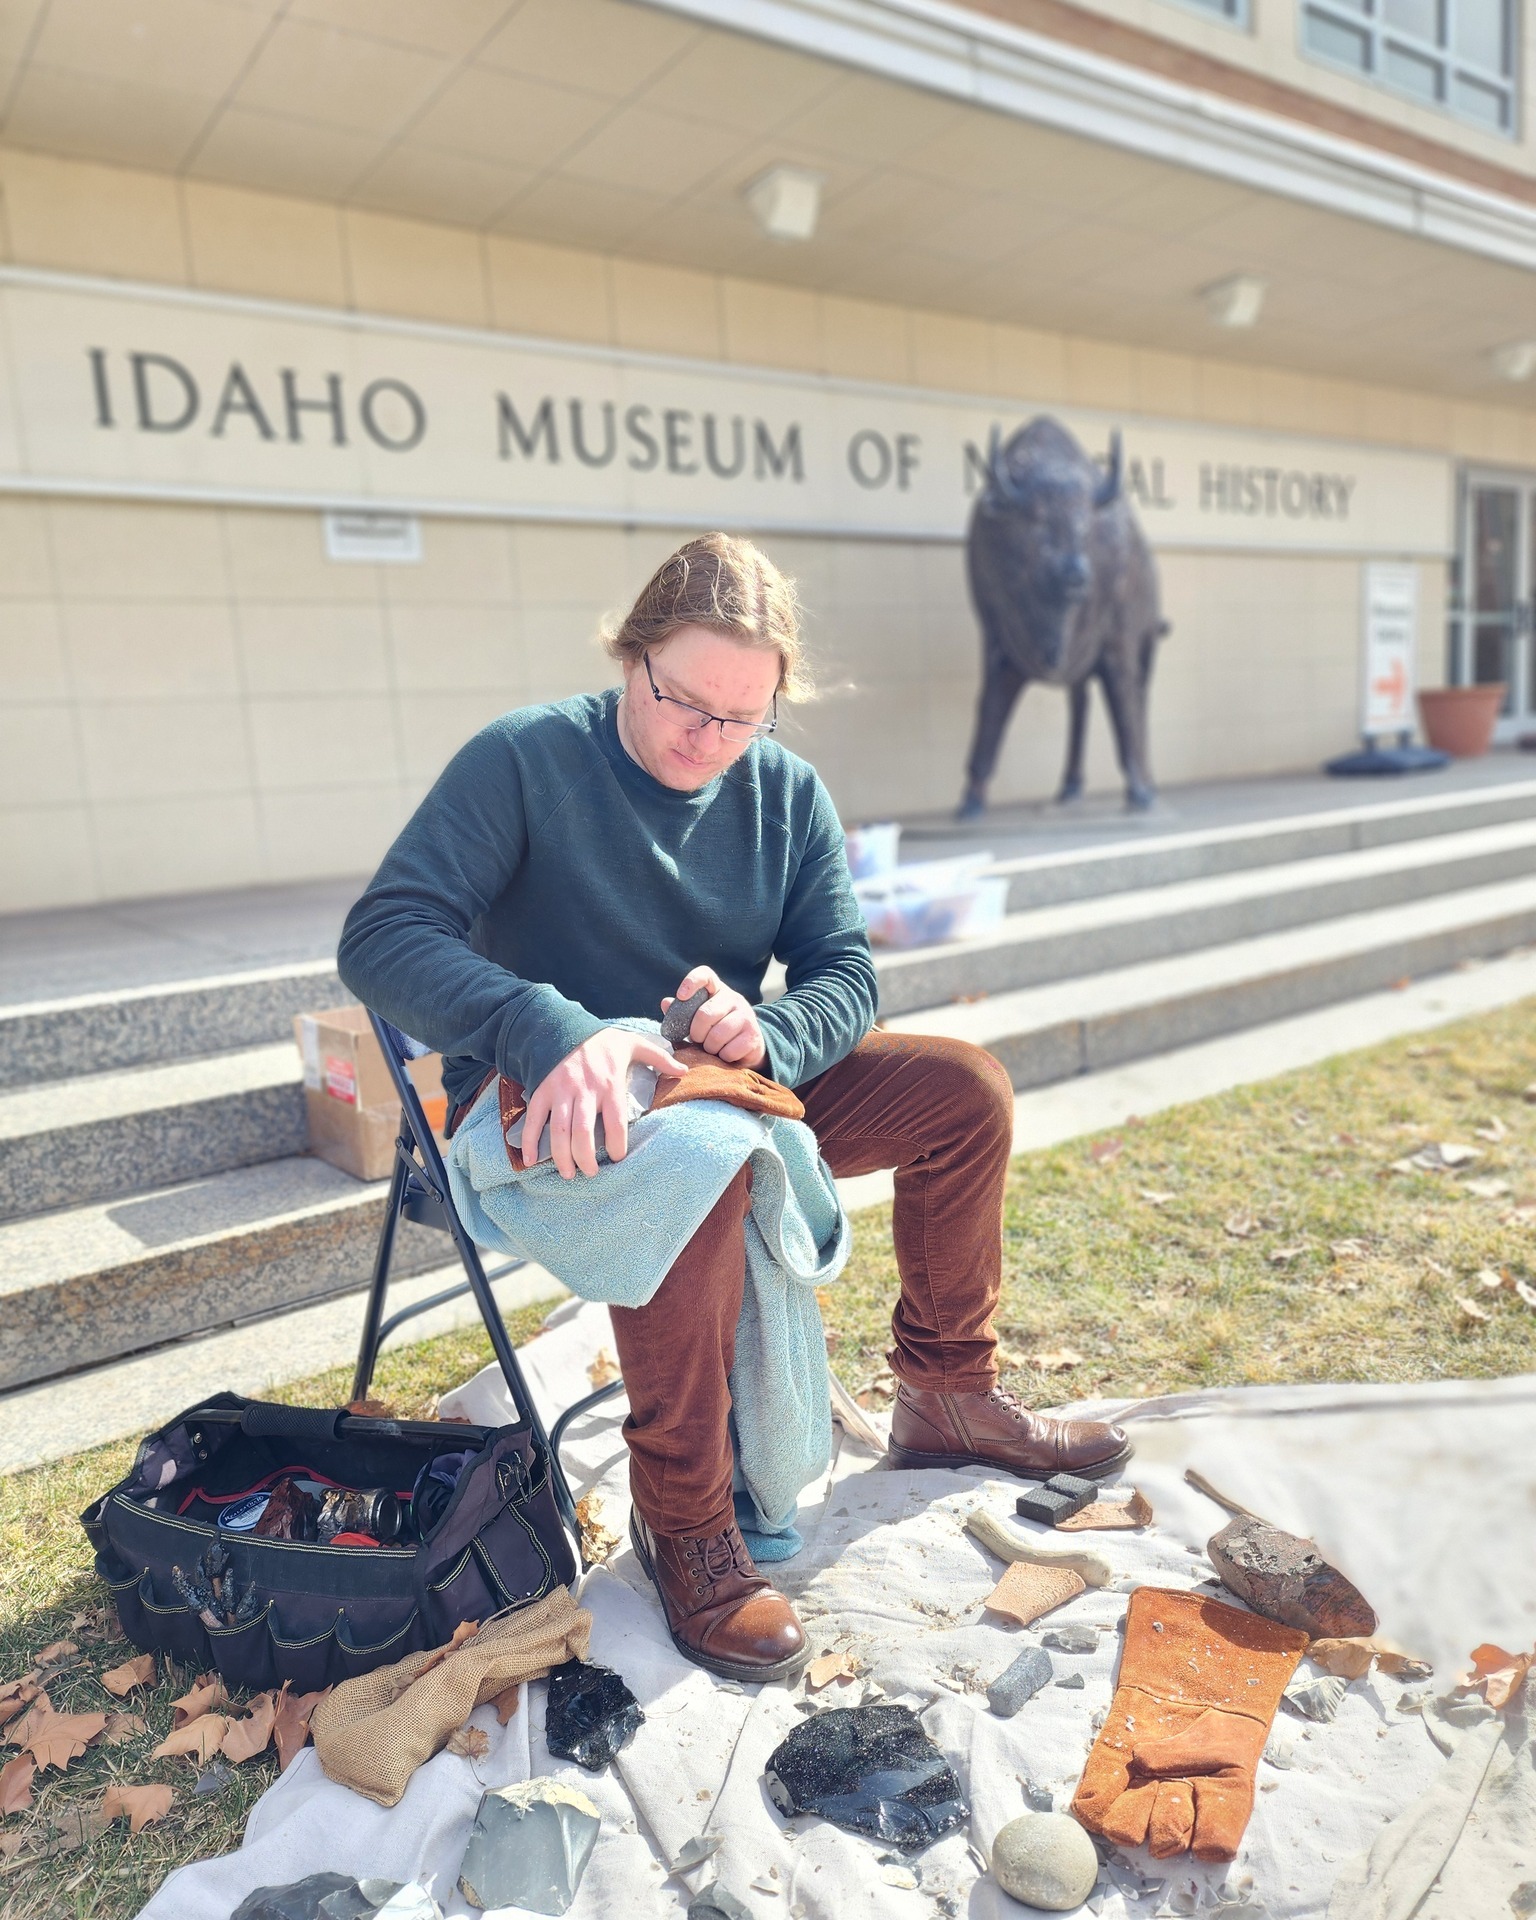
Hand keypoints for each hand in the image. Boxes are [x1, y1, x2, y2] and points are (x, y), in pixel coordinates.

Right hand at [522, 1029, 686, 1178]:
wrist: (563, 1024)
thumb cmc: (601, 1040)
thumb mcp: (633, 1043)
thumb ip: (659, 1058)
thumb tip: (684, 1070)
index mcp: (609, 1083)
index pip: (615, 1122)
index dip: (617, 1145)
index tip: (618, 1157)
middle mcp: (584, 1090)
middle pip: (584, 1133)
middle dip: (586, 1158)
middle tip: (591, 1172)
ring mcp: (560, 1092)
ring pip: (559, 1130)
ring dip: (562, 1156)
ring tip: (569, 1173)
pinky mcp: (542, 1091)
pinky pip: (534, 1119)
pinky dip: (530, 1141)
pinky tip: (530, 1160)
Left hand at [662, 966, 767, 1068]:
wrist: (749, 1046)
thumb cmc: (716, 1029)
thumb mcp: (699, 1019)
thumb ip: (682, 1012)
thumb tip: (665, 1003)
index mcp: (718, 990)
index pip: (705, 975)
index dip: (691, 982)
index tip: (681, 996)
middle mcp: (734, 998)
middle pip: (705, 1014)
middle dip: (696, 1033)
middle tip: (697, 1040)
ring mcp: (746, 1016)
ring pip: (717, 1035)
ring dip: (709, 1048)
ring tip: (712, 1048)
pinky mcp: (753, 1035)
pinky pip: (729, 1050)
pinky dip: (723, 1057)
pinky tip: (725, 1054)